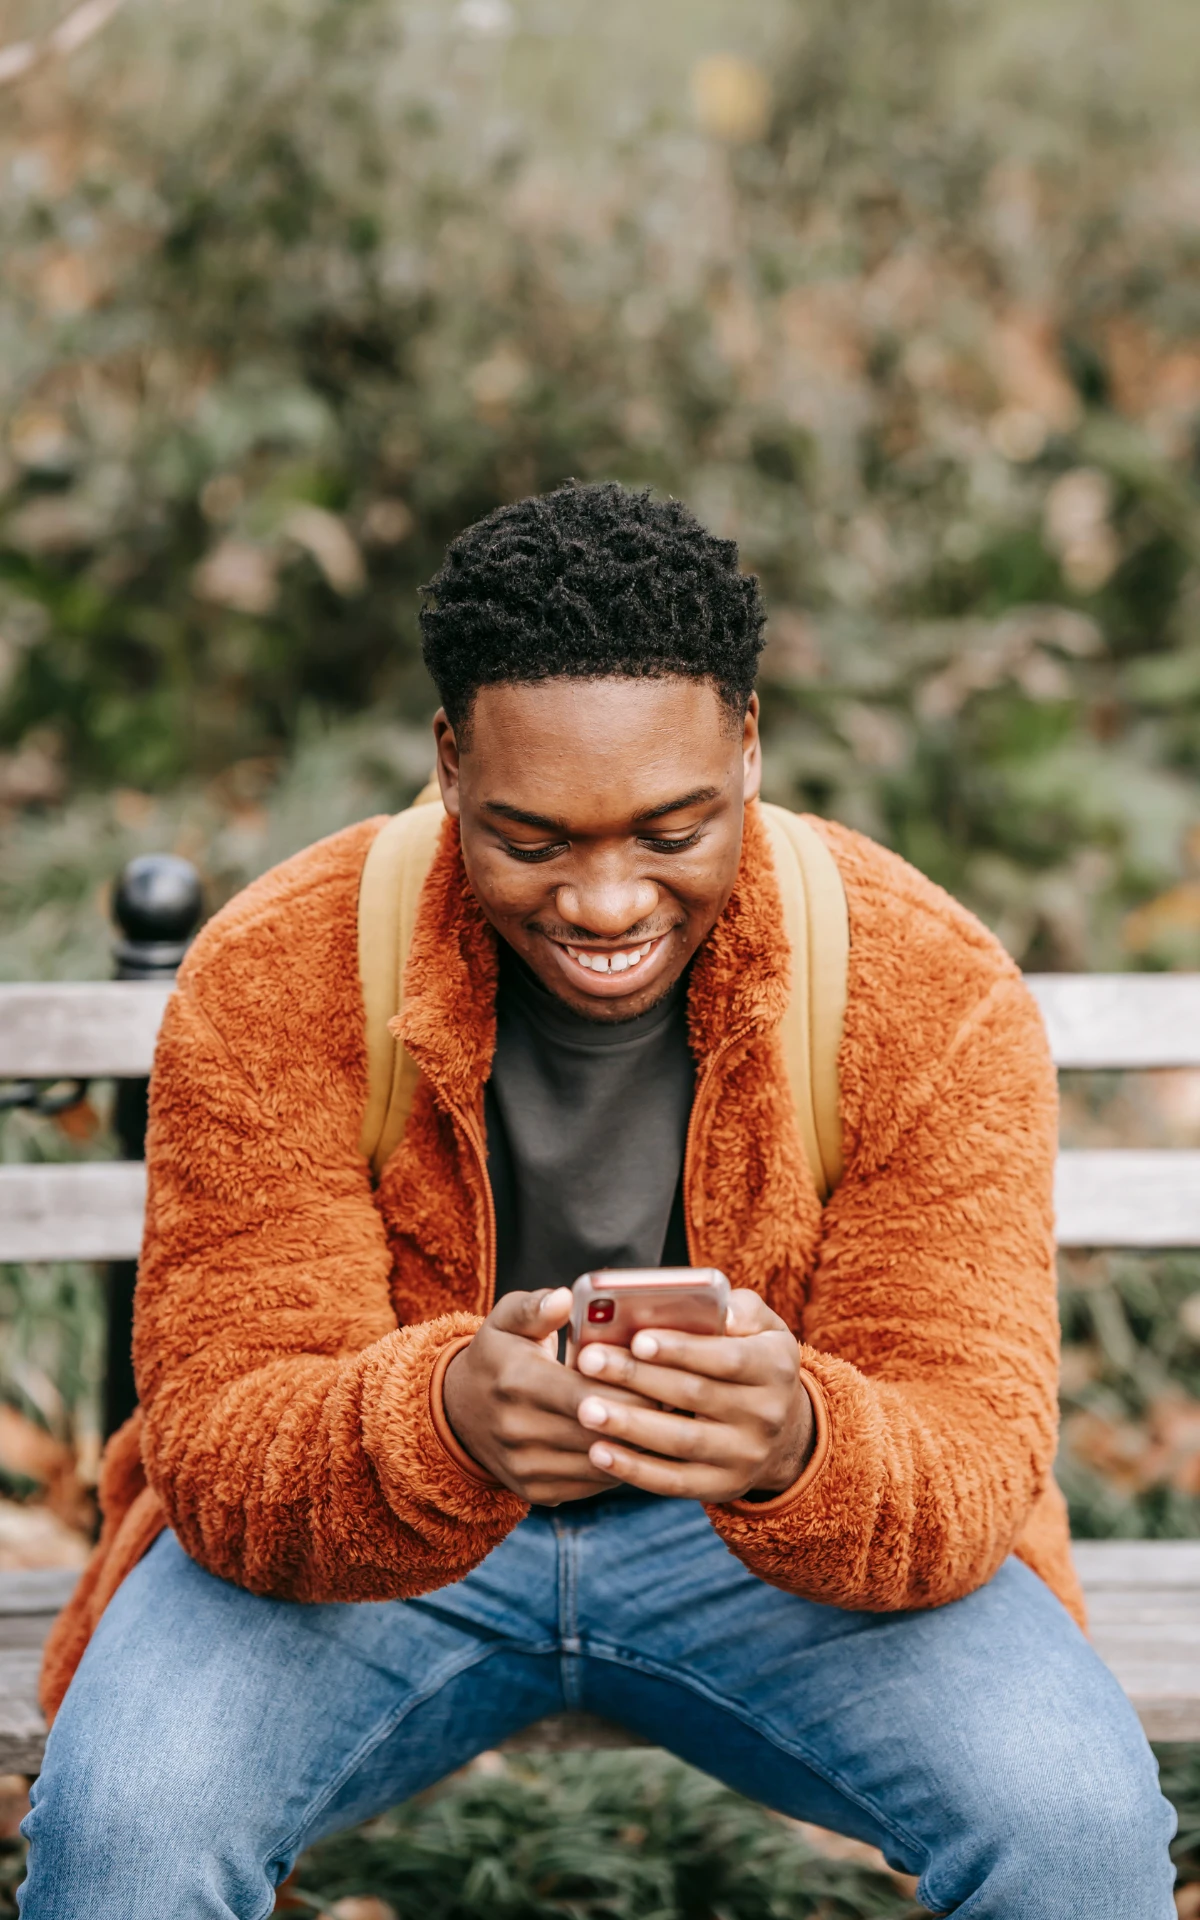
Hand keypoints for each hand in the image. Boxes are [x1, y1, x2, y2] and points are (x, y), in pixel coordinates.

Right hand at [441, 1287, 655, 1504]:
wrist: (458, 1412)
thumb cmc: (498, 1355)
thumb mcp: (505, 1319)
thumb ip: (535, 1306)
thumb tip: (565, 1297)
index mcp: (517, 1383)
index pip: (587, 1395)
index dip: (630, 1390)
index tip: (664, 1379)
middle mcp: (518, 1431)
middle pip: (600, 1433)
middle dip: (644, 1420)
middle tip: (680, 1402)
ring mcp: (526, 1467)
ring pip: (602, 1464)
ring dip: (637, 1448)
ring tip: (669, 1424)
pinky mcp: (536, 1492)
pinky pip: (593, 1484)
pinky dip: (620, 1466)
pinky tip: (639, 1445)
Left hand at [572, 1288, 813, 1501]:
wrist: (784, 1430)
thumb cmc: (752, 1358)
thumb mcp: (764, 1327)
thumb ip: (741, 1309)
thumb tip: (720, 1312)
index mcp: (774, 1366)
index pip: (727, 1357)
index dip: (681, 1349)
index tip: (637, 1339)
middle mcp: (766, 1414)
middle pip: (694, 1395)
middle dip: (637, 1378)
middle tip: (589, 1362)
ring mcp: (745, 1456)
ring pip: (681, 1441)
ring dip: (629, 1425)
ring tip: (585, 1408)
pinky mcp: (723, 1486)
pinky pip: (675, 1482)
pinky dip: (635, 1468)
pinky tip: (598, 1452)